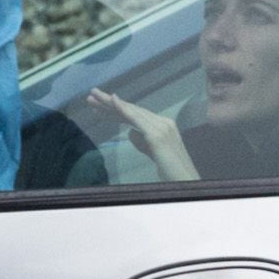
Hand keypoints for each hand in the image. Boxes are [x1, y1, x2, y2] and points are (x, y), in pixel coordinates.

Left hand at [86, 87, 200, 181]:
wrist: (187, 183)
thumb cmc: (172, 172)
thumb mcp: (154, 154)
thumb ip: (143, 142)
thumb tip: (130, 131)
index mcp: (163, 125)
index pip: (135, 115)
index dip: (116, 111)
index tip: (98, 108)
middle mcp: (163, 122)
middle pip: (132, 110)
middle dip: (110, 104)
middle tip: (91, 96)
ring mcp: (161, 127)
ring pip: (131, 111)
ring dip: (110, 103)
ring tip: (93, 97)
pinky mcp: (157, 134)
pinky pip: (137, 118)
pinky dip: (124, 108)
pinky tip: (112, 100)